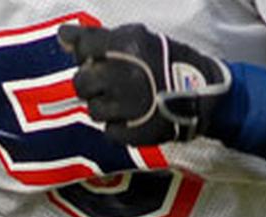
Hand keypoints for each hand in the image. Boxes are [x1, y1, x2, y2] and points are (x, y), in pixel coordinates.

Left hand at [58, 23, 230, 145]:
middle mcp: (125, 77)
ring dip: (104, 105)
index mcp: (128, 47)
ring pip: (94, 109)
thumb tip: (61, 34)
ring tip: (124, 101)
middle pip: (81, 82)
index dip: (87, 54)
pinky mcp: (133, 133)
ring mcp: (129, 107)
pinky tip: (133, 116)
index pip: (84, 47)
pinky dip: (118, 125)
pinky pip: (110, 131)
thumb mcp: (138, 38)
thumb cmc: (169, 63)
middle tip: (107, 84)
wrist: (204, 94)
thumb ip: (98, 38)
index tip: (98, 58)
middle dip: (90, 83)